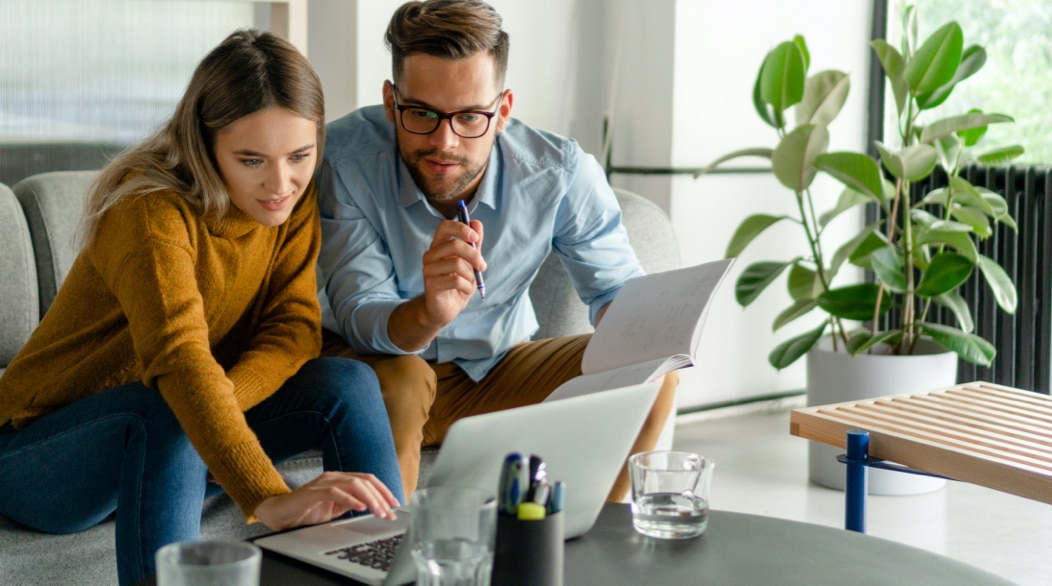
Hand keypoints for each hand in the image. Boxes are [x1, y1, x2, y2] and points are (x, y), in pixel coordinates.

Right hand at [253, 471, 399, 530]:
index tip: (395, 503)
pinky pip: (335, 492)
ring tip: (379, 512)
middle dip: (381, 496)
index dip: (384, 490)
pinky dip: (350, 499)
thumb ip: (352, 505)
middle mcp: (334, 477)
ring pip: (354, 484)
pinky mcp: (313, 492)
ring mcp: (323, 482)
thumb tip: (374, 509)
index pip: (368, 479)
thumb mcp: (336, 510)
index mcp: (341, 479)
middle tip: (390, 512)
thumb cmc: (307, 512)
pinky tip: (360, 507)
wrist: (280, 514)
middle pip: (365, 481)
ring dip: (370, 499)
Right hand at [388, 218, 485, 351]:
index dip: (461, 228)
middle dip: (474, 255)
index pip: (445, 226)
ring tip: (470, 282)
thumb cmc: (458, 284)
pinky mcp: (431, 284)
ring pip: (457, 264)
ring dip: (470, 274)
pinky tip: (464, 290)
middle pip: (454, 245)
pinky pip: (455, 280)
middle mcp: (430, 255)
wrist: (446, 309)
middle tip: (482, 266)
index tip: (475, 237)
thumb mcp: (470, 263)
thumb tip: (477, 223)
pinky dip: (466, 286)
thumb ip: (474, 244)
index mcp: (439, 246)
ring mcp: (428, 270)